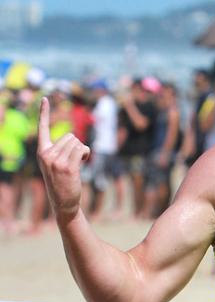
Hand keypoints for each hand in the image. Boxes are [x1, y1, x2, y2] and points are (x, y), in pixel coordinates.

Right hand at [37, 97, 89, 220]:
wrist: (63, 203)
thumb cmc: (62, 182)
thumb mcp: (55, 164)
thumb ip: (60, 151)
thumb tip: (77, 143)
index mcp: (42, 152)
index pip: (43, 128)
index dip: (44, 113)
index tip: (45, 98)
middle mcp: (47, 154)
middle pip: (69, 136)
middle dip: (76, 146)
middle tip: (74, 160)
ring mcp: (56, 161)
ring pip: (77, 142)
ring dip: (82, 151)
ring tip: (78, 164)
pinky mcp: (68, 167)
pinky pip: (82, 150)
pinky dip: (86, 154)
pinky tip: (83, 163)